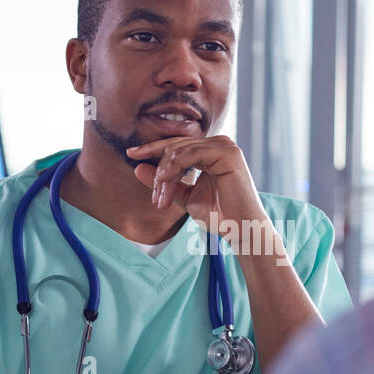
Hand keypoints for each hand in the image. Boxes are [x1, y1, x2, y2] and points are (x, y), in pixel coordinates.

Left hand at [126, 136, 268, 243]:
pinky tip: (166, 181)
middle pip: (175, 147)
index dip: (152, 148)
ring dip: (165, 174)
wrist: (241, 230)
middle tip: (156, 198)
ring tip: (161, 198)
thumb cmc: (219, 215)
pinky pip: (191, 154)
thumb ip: (164, 183)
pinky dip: (174, 167)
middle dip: (159, 171)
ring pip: (180, 150)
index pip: (176, 145)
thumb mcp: (184, 197)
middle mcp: (218, 144)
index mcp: (210, 151)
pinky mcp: (228, 153)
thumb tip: (137, 168)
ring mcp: (224, 146)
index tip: (131, 154)